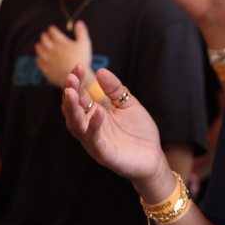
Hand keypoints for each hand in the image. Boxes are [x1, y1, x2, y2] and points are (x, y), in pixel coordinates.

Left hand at [35, 22, 93, 88]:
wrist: (76, 76)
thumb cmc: (81, 59)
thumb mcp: (85, 43)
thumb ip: (81, 32)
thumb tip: (79, 22)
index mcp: (61, 42)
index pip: (53, 32)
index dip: (51, 29)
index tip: (51, 28)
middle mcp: (52, 49)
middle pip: (44, 40)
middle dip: (44, 36)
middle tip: (44, 35)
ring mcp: (48, 60)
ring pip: (40, 51)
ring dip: (39, 46)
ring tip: (38, 45)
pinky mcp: (46, 69)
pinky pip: (40, 63)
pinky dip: (39, 60)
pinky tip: (39, 59)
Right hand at [62, 66, 167, 186]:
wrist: (154, 158)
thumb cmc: (140, 133)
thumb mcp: (129, 105)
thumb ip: (116, 90)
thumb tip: (101, 71)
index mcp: (94, 114)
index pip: (80, 96)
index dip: (77, 82)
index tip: (78, 66)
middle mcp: (90, 128)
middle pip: (72, 110)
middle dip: (70, 93)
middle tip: (71, 78)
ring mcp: (94, 142)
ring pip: (76, 126)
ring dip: (72, 109)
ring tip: (71, 92)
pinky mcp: (104, 154)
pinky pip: (94, 140)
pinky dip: (93, 126)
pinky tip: (97, 112)